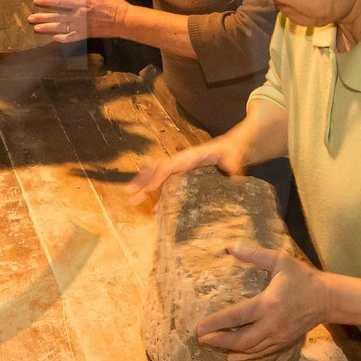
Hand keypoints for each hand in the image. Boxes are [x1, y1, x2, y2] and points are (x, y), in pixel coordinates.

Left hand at [28, 0, 121, 41]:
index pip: (60, 2)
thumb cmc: (113, 5)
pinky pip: (72, 38)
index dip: (47, 2)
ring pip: (61, 28)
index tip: (36, 1)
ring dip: (47, 28)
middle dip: (42, 17)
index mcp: (81, 3)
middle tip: (30, 18)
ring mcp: (82, 27)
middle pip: (56, 16)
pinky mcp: (86, 35)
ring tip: (36, 29)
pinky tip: (54, 39)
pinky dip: (63, 39)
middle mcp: (79, 16)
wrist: (124, 21)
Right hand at [127, 133, 249, 201]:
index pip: (168, 166)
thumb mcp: (233, 155)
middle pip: (156, 170)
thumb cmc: (231, 152)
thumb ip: (231, 161)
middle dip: (141, 181)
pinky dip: (157, 197)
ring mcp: (180, 170)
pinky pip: (166, 187)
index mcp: (189, 158)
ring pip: (157, 177)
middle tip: (128, 194)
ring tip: (131, 200)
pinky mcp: (183, 178)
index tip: (148, 190)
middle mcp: (180, 162)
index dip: (157, 178)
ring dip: (143, 188)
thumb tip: (229, 167)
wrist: (232, 149)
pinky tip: (153, 211)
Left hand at [196, 243, 323, 359]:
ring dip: (230, 349)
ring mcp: (279, 336)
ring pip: (250, 349)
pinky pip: (262, 352)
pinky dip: (246, 356)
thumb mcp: (280, 260)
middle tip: (200, 339)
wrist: (328, 299)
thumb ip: (254, 255)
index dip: (216, 323)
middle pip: (241, 339)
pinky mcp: (284, 342)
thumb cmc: (303, 277)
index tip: (200, 327)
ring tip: (212, 346)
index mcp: (268, 304)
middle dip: (219, 341)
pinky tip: (233, 357)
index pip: (237, 317)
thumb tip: (230, 246)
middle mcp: (272, 324)